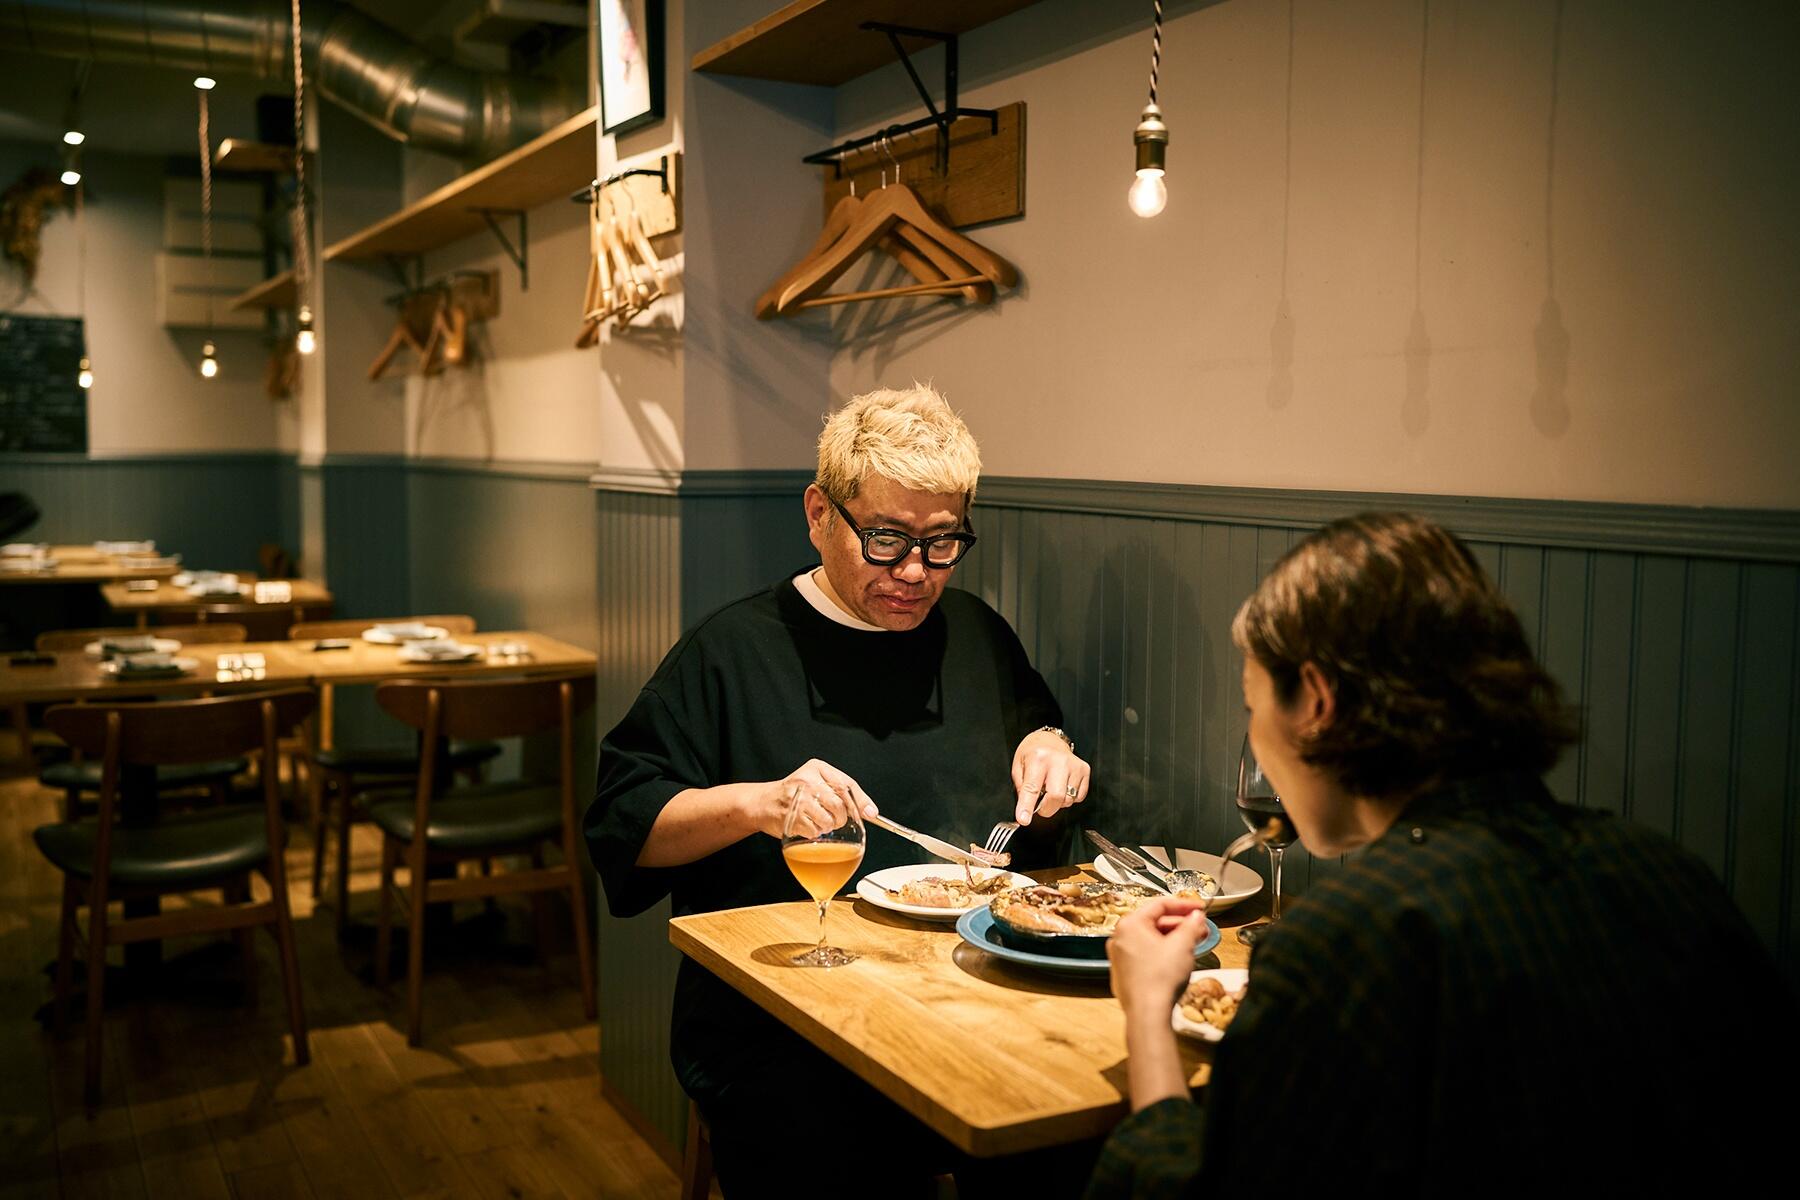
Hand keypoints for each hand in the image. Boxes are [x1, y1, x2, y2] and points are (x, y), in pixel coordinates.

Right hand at [754, 758, 876, 839]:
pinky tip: (806, 825)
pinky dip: (815, 833)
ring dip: (828, 826)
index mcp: (817, 768)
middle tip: (835, 819)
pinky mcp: (790, 817)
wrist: (764, 802)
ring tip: (819, 822)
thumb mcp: (819, 782)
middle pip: (839, 805)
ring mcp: (797, 799)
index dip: (861, 802)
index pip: (846, 784)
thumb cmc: (797, 793)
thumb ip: (845, 793)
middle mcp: (806, 780)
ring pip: (828, 820)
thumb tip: (871, 812)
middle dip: (841, 817)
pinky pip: (814, 831)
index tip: (871, 815)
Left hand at [1011, 730, 1089, 824]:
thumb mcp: (1018, 767)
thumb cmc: (1032, 753)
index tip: (1024, 819)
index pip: (1032, 788)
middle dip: (1046, 809)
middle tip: (1040, 806)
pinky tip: (1062, 786)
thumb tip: (1025, 811)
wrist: (1049, 739)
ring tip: (1051, 789)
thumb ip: (1021, 789)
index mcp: (1038, 758)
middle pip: (1056, 797)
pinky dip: (1069, 797)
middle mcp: (1059, 761)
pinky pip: (1079, 797)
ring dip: (1058, 802)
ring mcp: (1074, 765)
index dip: (1027, 806)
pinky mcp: (1085, 770)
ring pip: (1068, 800)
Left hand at [1106, 897, 1207, 1017]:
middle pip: (1154, 922)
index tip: (1200, 909)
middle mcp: (1119, 938)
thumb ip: (1191, 925)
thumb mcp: (1182, 945)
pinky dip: (1162, 953)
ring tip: (1193, 944)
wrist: (1147, 1013)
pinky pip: (1144, 956)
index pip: (1159, 905)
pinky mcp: (1123, 974)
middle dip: (1180, 925)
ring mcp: (1119, 957)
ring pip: (1150, 940)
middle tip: (1200, 929)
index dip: (1184, 905)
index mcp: (1130, 924)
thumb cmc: (1161, 976)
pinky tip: (1177, 960)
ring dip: (1173, 940)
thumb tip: (1196, 916)